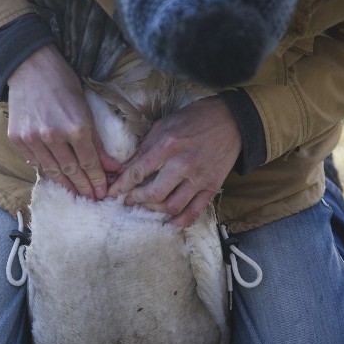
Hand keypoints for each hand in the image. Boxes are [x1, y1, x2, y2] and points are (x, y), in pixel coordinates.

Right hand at [7, 44, 119, 198]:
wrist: (29, 66)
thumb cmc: (62, 83)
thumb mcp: (86, 108)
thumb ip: (96, 140)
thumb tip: (111, 166)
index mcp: (76, 126)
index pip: (89, 162)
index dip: (97, 180)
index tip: (102, 193)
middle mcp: (53, 136)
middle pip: (72, 170)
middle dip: (84, 187)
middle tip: (92, 200)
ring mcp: (33, 139)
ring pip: (53, 171)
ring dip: (67, 185)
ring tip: (76, 195)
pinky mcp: (18, 139)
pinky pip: (36, 162)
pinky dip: (47, 171)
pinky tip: (57, 178)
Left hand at [107, 96, 241, 227]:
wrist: (231, 120)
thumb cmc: (194, 119)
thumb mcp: (164, 125)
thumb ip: (144, 147)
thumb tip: (124, 166)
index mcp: (168, 146)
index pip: (137, 172)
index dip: (121, 186)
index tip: (112, 193)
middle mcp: (183, 164)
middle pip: (153, 194)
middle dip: (137, 200)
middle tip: (129, 200)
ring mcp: (199, 178)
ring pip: (172, 206)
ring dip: (155, 210)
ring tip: (148, 206)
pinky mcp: (211, 186)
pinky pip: (194, 211)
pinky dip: (180, 222)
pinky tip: (169, 224)